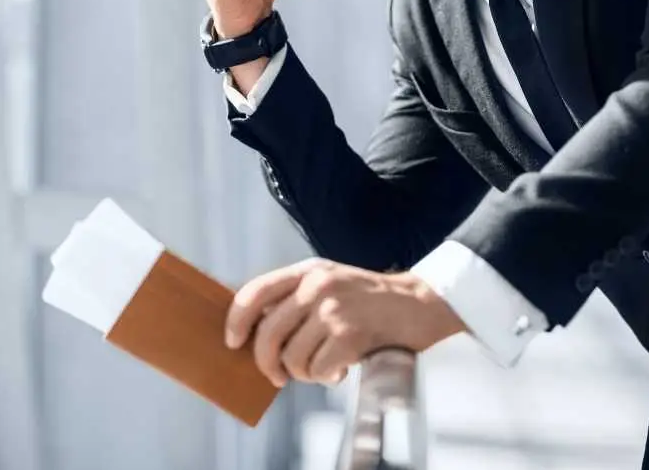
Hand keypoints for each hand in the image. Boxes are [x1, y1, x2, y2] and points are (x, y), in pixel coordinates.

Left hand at [224, 258, 466, 387]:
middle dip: (266, 363)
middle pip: (268, 334)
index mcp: (308, 270)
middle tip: (277, 374)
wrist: (415, 306)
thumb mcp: (328, 283)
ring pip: (291, 358)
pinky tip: (341, 367)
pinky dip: (326, 377)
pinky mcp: (350, 335)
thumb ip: (295, 297)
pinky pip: (317, 371)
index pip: (256, 292)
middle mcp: (317, 285)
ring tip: (319, 366)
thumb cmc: (366, 300)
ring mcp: (334, 309)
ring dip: (302, 373)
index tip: (233, 341)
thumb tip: (254, 329)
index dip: (237, 320)